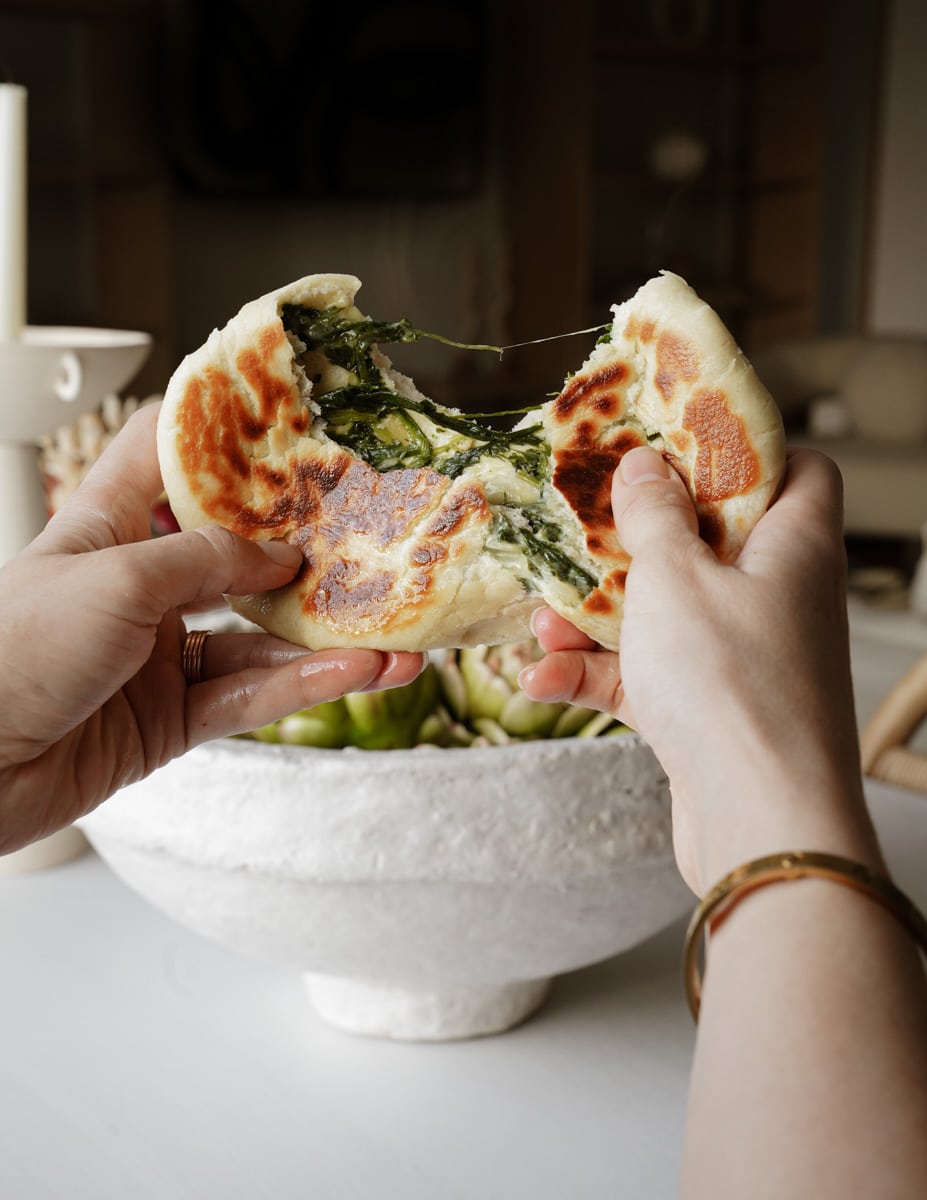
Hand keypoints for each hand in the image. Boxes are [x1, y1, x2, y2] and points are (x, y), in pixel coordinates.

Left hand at [0, 404, 424, 854]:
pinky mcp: (169, 720)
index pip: (157, 456)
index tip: (280, 412)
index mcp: (103, 528)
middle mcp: (137, 586)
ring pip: (256, 639)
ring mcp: (157, 656)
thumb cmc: (10, 652)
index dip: (214, 431)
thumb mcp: (116, 579)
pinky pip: (247, 696)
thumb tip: (280, 558)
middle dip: (302, 553)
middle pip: (233, 557)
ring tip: (393, 641)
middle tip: (369, 542)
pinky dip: (302, 686)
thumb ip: (205, 562)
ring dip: (323, 642)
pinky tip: (354, 674)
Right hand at [520, 445, 879, 891]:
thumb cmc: (732, 683)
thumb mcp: (675, 577)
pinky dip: (598, 677)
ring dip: (598, 618)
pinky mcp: (712, 715)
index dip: (748, 449)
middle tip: (583, 530)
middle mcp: (778, 599)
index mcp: (793, 547)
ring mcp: (745, 661)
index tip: (680, 445)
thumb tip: (644, 466)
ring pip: (668, 616)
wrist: (760, 824)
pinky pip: (650, 679)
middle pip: (711, 542)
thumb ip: (654, 516)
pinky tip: (540, 680)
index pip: (800, 471)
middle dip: (636, 540)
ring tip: (542, 620)